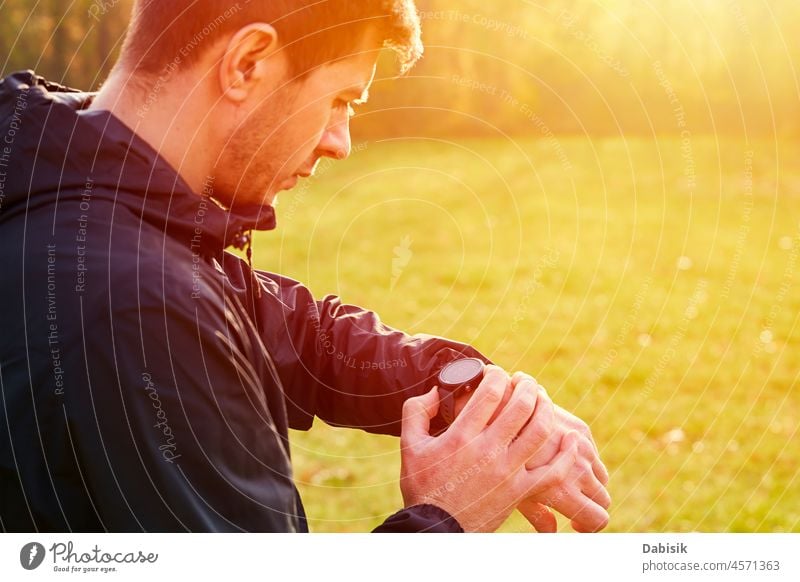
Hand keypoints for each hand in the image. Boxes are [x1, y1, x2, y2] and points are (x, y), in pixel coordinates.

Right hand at [399, 365, 579, 531]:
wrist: (435, 529)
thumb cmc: (422, 485)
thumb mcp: (410, 445)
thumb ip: (416, 411)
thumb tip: (437, 391)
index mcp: (460, 436)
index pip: (489, 393)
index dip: (496, 375)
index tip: (495, 373)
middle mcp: (487, 451)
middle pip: (521, 406)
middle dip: (526, 384)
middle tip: (524, 379)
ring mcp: (507, 472)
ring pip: (540, 431)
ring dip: (546, 408)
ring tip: (542, 399)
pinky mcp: (520, 492)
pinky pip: (553, 471)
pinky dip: (567, 453)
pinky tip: (570, 437)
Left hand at [512, 372, 610, 532]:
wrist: (497, 411)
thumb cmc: (497, 459)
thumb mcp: (514, 492)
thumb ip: (538, 515)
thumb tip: (551, 532)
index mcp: (562, 489)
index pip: (598, 518)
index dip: (589, 525)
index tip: (575, 523)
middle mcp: (577, 467)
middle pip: (603, 497)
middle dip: (590, 504)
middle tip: (573, 505)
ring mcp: (581, 448)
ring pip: (600, 475)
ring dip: (589, 480)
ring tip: (568, 481)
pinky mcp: (580, 428)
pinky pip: (594, 453)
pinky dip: (585, 459)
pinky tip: (564, 457)